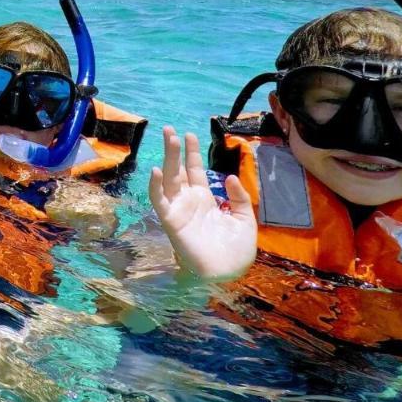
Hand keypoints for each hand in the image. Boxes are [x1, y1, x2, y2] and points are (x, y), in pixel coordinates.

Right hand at [148, 126, 256, 280]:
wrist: (228, 272)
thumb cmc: (236, 250)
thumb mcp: (245, 220)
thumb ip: (239, 198)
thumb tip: (230, 177)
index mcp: (205, 199)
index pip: (194, 171)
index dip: (191, 153)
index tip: (190, 134)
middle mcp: (188, 201)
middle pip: (178, 170)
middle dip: (174, 150)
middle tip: (169, 129)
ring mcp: (178, 209)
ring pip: (168, 179)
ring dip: (167, 159)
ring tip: (169, 139)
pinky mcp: (171, 220)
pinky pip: (160, 201)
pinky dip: (156, 186)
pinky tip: (156, 171)